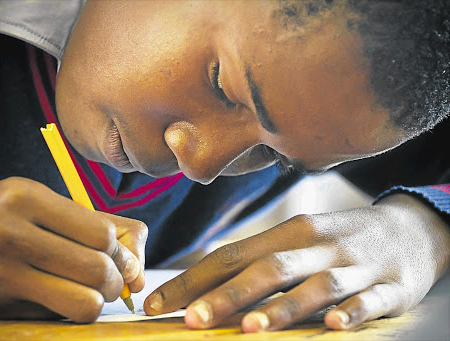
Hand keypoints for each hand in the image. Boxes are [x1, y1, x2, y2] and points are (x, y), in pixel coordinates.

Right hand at [0, 177, 146, 321]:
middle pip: (97, 269)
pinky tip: (50, 294)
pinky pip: (53, 317)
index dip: (121, 253)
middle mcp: (8, 232)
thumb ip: (95, 225)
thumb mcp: (41, 203)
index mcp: (26, 197)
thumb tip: (137, 271)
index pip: (101, 234)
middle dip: (114, 282)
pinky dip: (63, 310)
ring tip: (86, 292)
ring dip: (95, 303)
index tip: (119, 259)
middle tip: (108, 280)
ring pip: (81, 304)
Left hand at [144, 193, 449, 331]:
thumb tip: (207, 289)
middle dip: (228, 295)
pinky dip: (350, 313)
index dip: (193, 279)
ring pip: (313, 286)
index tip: (158, 303)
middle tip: (192, 320)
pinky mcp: (387, 287)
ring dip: (282, 308)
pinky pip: (367, 302)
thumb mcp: (297, 240)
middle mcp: (315, 246)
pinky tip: (332, 325)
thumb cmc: (338, 238)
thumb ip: (258, 262)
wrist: (408, 229)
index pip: (231, 255)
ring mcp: (352, 266)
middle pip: (267, 270)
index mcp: (287, 233)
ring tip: (250, 328)